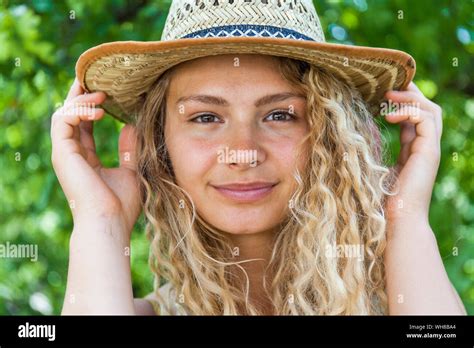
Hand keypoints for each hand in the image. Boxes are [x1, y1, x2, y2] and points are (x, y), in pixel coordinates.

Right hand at [50, 79, 140, 236]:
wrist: (111, 223)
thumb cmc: (122, 204)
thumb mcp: (131, 170)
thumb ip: (128, 149)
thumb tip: (131, 126)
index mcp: (86, 158)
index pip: (84, 124)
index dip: (92, 106)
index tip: (107, 91)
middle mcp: (72, 154)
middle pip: (71, 115)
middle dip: (81, 95)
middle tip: (96, 78)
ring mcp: (65, 153)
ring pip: (64, 113)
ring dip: (82, 100)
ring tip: (102, 95)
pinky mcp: (62, 152)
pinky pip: (63, 120)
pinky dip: (79, 110)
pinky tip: (100, 110)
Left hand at [382, 82, 442, 224]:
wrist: (398, 221)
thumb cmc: (382, 201)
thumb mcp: (375, 170)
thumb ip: (374, 154)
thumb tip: (353, 141)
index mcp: (414, 151)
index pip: (414, 118)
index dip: (401, 103)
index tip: (381, 94)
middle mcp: (426, 148)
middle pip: (426, 109)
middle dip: (408, 94)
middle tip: (387, 85)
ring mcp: (430, 149)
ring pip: (430, 110)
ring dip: (409, 98)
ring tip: (387, 95)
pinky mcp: (429, 152)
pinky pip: (426, 119)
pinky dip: (409, 111)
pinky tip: (390, 115)